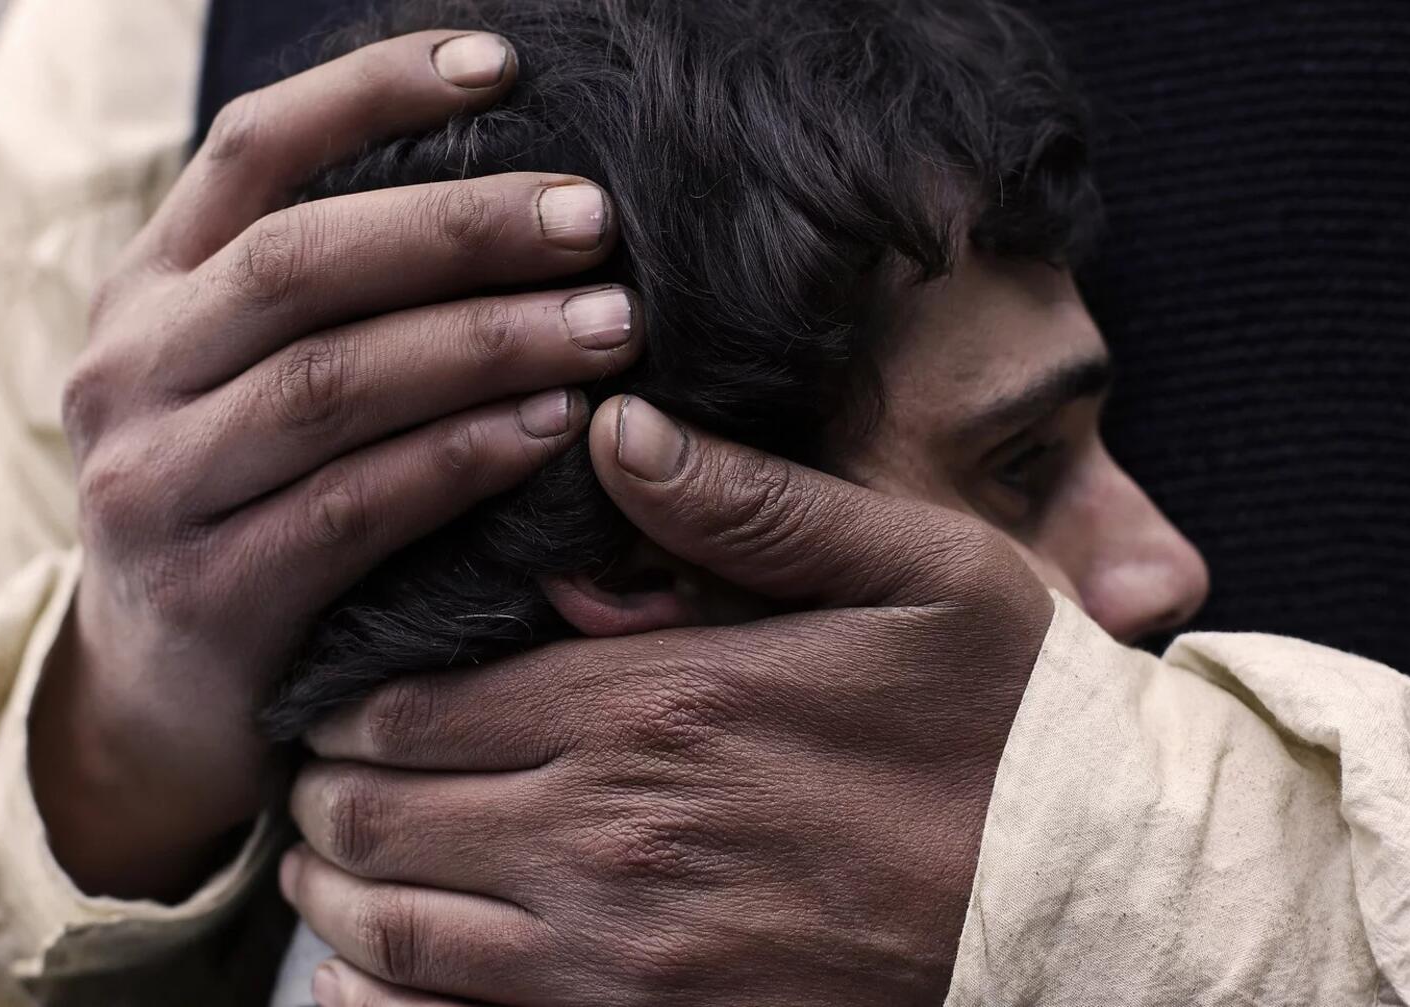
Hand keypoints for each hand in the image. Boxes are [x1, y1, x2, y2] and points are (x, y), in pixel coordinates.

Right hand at [31, 30, 642, 899]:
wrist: (159, 702)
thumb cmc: (252, 505)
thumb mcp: (251, 380)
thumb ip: (336, 295)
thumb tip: (520, 194)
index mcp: (147, 289)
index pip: (250, 149)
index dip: (372, 87)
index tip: (503, 61)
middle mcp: (128, 370)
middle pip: (301, 261)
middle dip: (462, 230)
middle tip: (596, 222)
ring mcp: (153, 486)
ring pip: (333, 384)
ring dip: (485, 344)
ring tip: (610, 325)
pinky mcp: (207, 597)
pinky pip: (355, 507)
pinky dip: (464, 458)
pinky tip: (554, 428)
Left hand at [282, 396, 1053, 1004]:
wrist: (1094, 896)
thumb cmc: (1010, 721)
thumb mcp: (916, 569)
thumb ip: (752, 504)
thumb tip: (614, 430)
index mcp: (658, 705)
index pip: (424, 702)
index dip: (351, 702)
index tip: (338, 695)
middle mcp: (614, 834)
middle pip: (385, 815)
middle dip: (324, 793)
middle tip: (315, 774)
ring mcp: (628, 955)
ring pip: (401, 927)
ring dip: (337, 893)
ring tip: (325, 864)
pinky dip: (395, 997)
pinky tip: (379, 974)